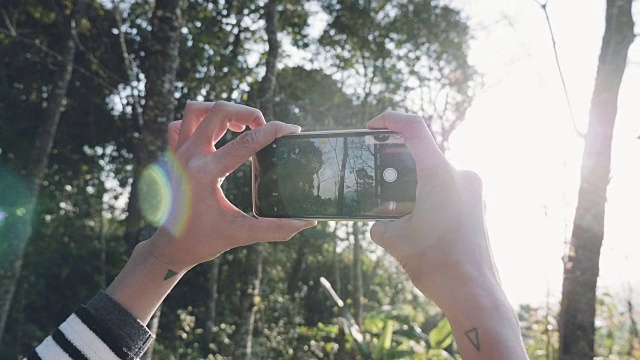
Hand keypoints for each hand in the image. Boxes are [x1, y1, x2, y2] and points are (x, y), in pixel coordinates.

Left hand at [145, 101, 315, 271]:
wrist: (168, 249)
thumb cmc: (202, 241)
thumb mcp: (240, 234)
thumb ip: (276, 228)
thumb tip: (307, 222)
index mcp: (206, 173)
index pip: (247, 142)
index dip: (274, 131)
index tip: (292, 130)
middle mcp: (189, 157)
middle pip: (220, 111)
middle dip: (248, 113)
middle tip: (263, 128)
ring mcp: (177, 154)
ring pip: (196, 110)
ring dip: (221, 111)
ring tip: (240, 126)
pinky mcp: (171, 156)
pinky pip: (180, 125)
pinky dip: (198, 122)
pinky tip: (214, 136)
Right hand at [367, 111, 497, 302]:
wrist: (473, 293)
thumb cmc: (436, 264)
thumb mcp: (394, 239)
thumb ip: (379, 221)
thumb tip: (378, 220)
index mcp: (440, 174)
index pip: (414, 128)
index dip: (390, 119)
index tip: (372, 127)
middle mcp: (461, 175)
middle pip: (422, 154)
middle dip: (395, 163)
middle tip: (375, 176)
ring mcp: (472, 190)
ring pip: (433, 174)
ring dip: (411, 183)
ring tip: (392, 205)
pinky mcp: (476, 205)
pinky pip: (446, 189)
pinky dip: (426, 196)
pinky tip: (412, 219)